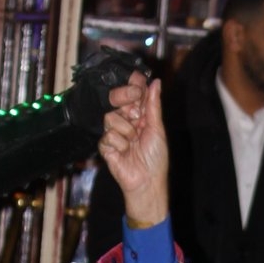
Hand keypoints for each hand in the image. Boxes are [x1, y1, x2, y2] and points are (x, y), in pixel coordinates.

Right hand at [98, 75, 168, 227]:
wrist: (147, 181)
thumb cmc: (155, 158)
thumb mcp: (157, 129)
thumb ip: (153, 105)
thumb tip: (155, 82)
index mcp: (139, 115)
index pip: (132, 93)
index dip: (133, 85)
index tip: (137, 81)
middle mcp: (125, 121)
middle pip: (116, 98)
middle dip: (124, 98)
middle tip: (136, 110)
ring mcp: (114, 132)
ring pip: (110, 117)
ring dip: (126, 130)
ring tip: (133, 143)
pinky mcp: (105, 145)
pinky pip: (108, 135)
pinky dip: (120, 144)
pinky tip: (125, 152)